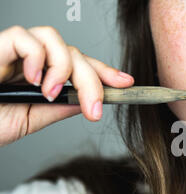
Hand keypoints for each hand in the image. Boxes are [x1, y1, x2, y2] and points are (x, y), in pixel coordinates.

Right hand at [0, 25, 133, 146]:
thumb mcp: (32, 119)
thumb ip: (60, 106)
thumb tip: (90, 101)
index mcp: (43, 78)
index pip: (79, 67)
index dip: (103, 72)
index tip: (126, 83)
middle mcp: (31, 61)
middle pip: (73, 53)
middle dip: (91, 79)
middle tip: (94, 109)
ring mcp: (13, 52)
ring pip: (54, 39)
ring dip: (63, 68)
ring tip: (52, 93)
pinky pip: (24, 38)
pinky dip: (36, 58)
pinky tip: (34, 80)